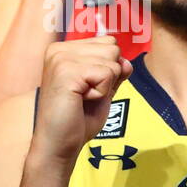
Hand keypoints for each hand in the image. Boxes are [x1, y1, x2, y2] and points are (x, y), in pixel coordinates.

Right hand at [32, 37, 132, 164]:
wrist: (59, 143)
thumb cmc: (78, 119)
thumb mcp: (103, 90)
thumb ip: (115, 73)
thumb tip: (126, 61)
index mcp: (65, 49)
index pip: (109, 43)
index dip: (109, 69)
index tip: (89, 87)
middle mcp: (59, 49)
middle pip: (113, 49)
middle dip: (109, 76)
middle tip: (86, 94)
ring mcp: (60, 58)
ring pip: (112, 61)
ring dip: (105, 85)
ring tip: (83, 98)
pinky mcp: (66, 72)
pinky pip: (107, 74)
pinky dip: (102, 92)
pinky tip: (81, 100)